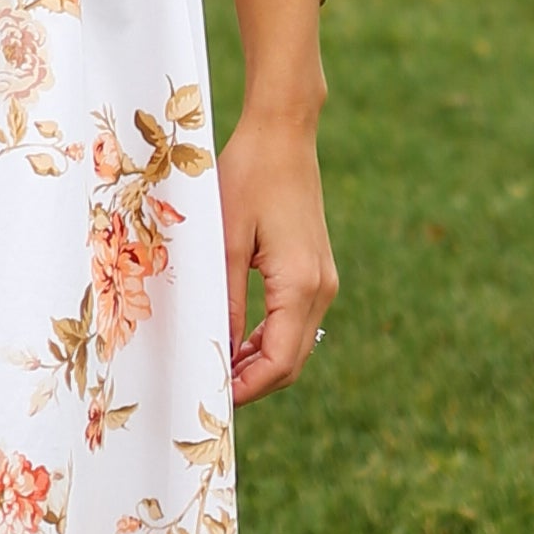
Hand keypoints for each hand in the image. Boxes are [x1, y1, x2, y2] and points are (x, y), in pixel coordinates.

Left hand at [218, 113, 335, 405]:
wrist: (282, 136)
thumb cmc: (248, 177)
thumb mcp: (225, 241)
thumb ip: (224, 300)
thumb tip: (217, 349)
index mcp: (300, 284)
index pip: (279, 361)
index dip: (248, 388)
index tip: (213, 397)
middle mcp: (320, 288)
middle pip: (291, 361)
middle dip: (253, 383)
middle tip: (210, 390)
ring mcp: (323, 280)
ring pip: (295, 345)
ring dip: (260, 364)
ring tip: (217, 369)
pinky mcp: (317, 270)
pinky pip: (296, 322)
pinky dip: (269, 340)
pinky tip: (238, 342)